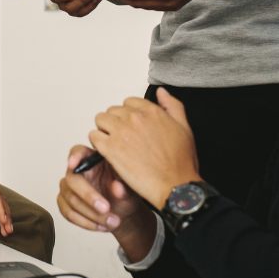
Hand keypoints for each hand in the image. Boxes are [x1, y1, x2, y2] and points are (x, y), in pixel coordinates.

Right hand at [57, 145, 147, 233]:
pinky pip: (68, 214)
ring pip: (71, 200)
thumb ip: (125, 186)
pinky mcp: (64, 204)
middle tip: (106, 208)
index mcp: (92, 159)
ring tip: (113, 222)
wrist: (123, 211)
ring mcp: (68, 188)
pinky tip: (101, 226)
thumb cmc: (125, 192)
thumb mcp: (131, 188)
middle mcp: (77, 171)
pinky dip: (86, 223)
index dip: (74, 157)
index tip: (74, 164)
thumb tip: (118, 188)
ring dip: (92, 215)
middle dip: (89, 196)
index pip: (78, 151)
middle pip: (72, 180)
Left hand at [89, 88, 199, 207]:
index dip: (128, 115)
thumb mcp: (184, 128)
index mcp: (152, 112)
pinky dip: (98, 143)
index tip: (130, 127)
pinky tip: (107, 152)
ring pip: (100, 120)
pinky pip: (94, 136)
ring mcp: (122, 132)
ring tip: (113, 143)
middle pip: (113, 111)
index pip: (129, 102)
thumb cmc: (180, 163)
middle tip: (122, 138)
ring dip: (104, 130)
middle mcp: (135, 118)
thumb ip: (172, 105)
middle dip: (115, 122)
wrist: (174, 186)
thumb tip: (162, 92)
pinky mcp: (111, 148)